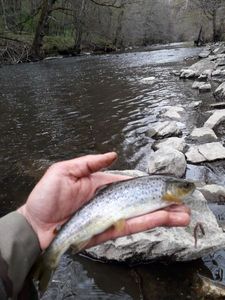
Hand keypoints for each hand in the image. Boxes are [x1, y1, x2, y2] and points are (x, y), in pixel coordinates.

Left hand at [18, 152, 189, 250]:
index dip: (147, 184)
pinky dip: (149, 222)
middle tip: (183, 202)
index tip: (165, 184)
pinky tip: (165, 219)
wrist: (36, 224)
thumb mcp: (65, 170)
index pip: (129, 183)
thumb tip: (112, 154)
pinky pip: (131, 227)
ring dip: (163, 214)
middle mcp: (110, 201)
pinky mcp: (108, 231)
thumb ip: (90, 162)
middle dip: (162, 202)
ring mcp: (111, 217)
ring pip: (141, 215)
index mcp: (101, 185)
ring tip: (183, 214)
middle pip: (141, 200)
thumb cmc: (47, 195)